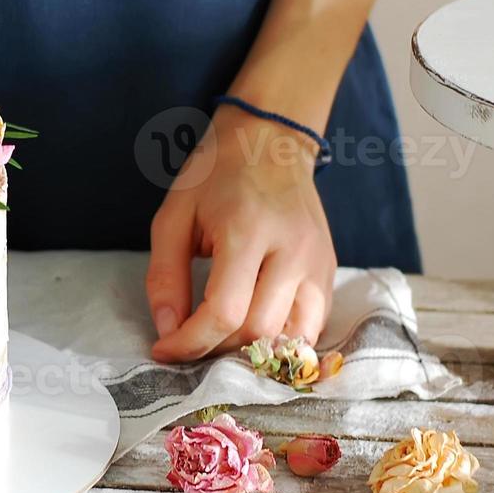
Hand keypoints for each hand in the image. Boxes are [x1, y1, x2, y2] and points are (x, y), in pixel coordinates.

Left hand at [146, 105, 335, 362]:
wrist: (272, 141)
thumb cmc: (215, 176)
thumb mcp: (174, 217)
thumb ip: (165, 276)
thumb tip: (167, 330)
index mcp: (248, 231)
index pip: (224, 312)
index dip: (189, 342)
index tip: (164, 349)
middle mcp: (292, 250)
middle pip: (257, 331)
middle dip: (216, 348)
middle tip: (189, 339)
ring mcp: (318, 262)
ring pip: (289, 337)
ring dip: (250, 351)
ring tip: (220, 339)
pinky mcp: (329, 271)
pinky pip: (311, 327)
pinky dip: (280, 341)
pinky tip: (252, 331)